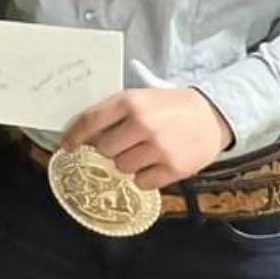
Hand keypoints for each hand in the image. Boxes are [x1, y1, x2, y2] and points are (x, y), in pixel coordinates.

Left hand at [62, 88, 233, 189]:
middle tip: (124, 142)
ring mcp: (157, 148)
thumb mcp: (142, 96)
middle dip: (109, 148)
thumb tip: (82, 132)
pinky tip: (156, 163)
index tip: (66, 145)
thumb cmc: (171, 106)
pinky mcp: (172, 168)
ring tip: (144, 150)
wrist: (212, 116)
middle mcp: (142, 124)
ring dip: (127, 162)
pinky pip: (141, 182)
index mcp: (130, 101)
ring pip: (121, 167)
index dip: (74, 135)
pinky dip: (145, 176)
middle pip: (103, 149)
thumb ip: (114, 111)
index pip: (90, 120)